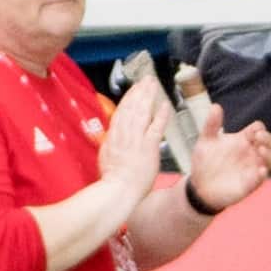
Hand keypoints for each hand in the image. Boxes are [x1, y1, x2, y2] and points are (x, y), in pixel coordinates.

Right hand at [98, 74, 169, 189]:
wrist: (118, 191)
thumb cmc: (112, 179)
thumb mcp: (105, 156)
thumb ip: (109, 143)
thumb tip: (110, 135)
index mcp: (113, 136)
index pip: (121, 112)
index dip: (129, 98)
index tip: (135, 88)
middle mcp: (124, 134)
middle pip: (131, 107)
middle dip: (139, 91)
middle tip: (146, 79)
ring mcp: (136, 139)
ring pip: (142, 112)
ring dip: (148, 96)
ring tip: (153, 84)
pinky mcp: (148, 146)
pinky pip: (156, 127)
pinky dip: (160, 115)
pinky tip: (165, 104)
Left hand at [184, 98, 270, 208]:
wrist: (199, 186)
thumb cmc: (204, 163)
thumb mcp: (206, 141)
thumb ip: (212, 124)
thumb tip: (216, 106)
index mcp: (242, 141)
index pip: (258, 130)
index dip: (259, 129)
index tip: (252, 132)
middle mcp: (250, 153)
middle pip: (268, 142)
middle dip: (267, 139)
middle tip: (258, 138)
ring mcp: (252, 167)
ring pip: (269, 159)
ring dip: (268, 155)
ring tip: (261, 151)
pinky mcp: (250, 183)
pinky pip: (261, 178)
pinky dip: (262, 174)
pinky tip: (260, 170)